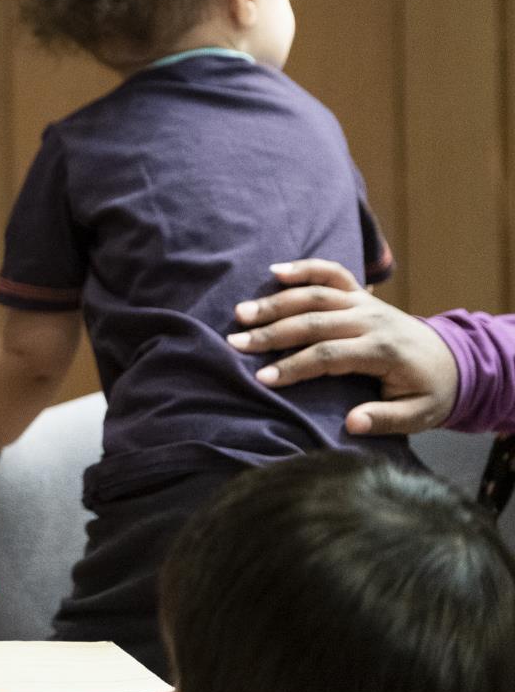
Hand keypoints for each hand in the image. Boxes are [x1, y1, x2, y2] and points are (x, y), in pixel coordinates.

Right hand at [226, 259, 457, 433]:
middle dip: (272, 333)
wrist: (455, 362)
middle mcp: (372, 319)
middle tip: (236, 342)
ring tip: (241, 313)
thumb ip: (386, 419)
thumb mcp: (419, 415)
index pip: (329, 355)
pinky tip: (275, 270)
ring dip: (275, 302)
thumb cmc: (430, 392)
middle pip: (313, 321)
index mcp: (383, 350)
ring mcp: (366, 302)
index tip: (263, 379)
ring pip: (314, 295)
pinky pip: (332, 273)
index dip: (294, 366)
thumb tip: (353, 423)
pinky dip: (304, 268)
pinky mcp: (362, 294)